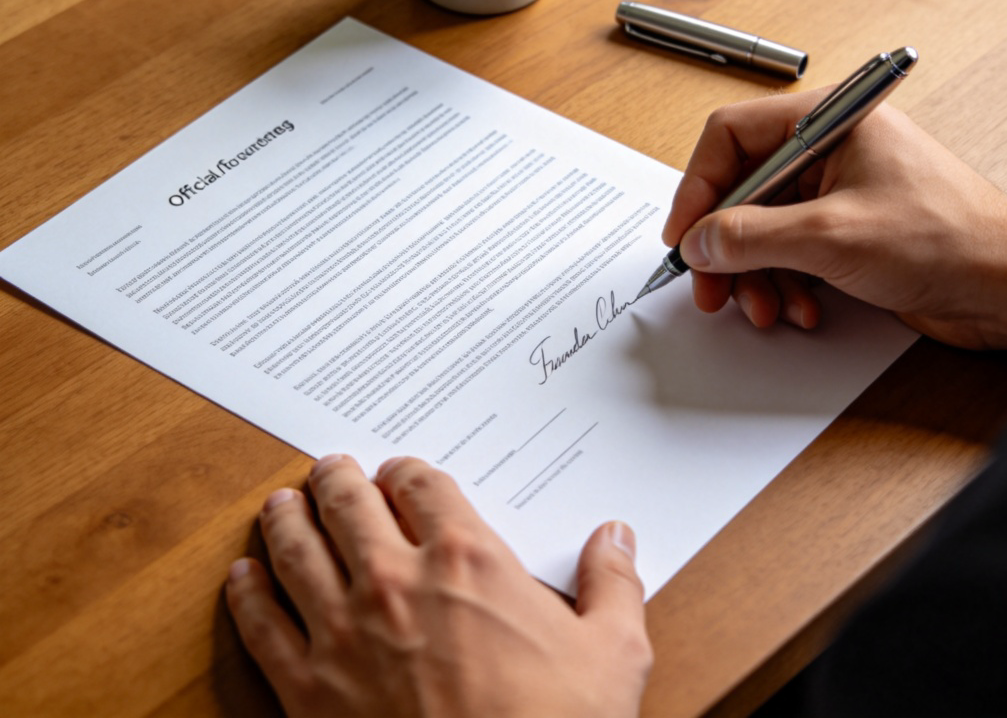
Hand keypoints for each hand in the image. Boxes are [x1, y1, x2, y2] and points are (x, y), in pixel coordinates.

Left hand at [226, 455, 650, 717]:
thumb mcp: (612, 654)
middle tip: (329, 467)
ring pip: (297, 550)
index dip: (407, 470)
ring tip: (279, 503)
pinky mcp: (308, 688)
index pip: (422, 483)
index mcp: (466, 558)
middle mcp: (396, 579)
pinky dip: (248, 594)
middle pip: (350, 502)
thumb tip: (616, 536)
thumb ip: (613, 583)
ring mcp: (344, 631)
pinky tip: (242, 577)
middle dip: (337, 477)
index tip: (400, 472)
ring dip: (286, 518)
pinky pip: (262, 626)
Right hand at [662, 93, 1006, 350]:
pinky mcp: (844, 231)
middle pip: (742, 190)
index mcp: (828, 121)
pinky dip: (785, 283)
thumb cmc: (950, 239)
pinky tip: (802, 308)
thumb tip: (696, 241)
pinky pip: (789, 252)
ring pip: (761, 228)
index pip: (732, 136)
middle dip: (724, 245)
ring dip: (755, 274)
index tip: (682, 234)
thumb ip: (750, 236)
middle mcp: (828, 150)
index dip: (698, 187)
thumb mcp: (831, 236)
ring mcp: (836, 191)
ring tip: (764, 307)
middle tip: (710, 286)